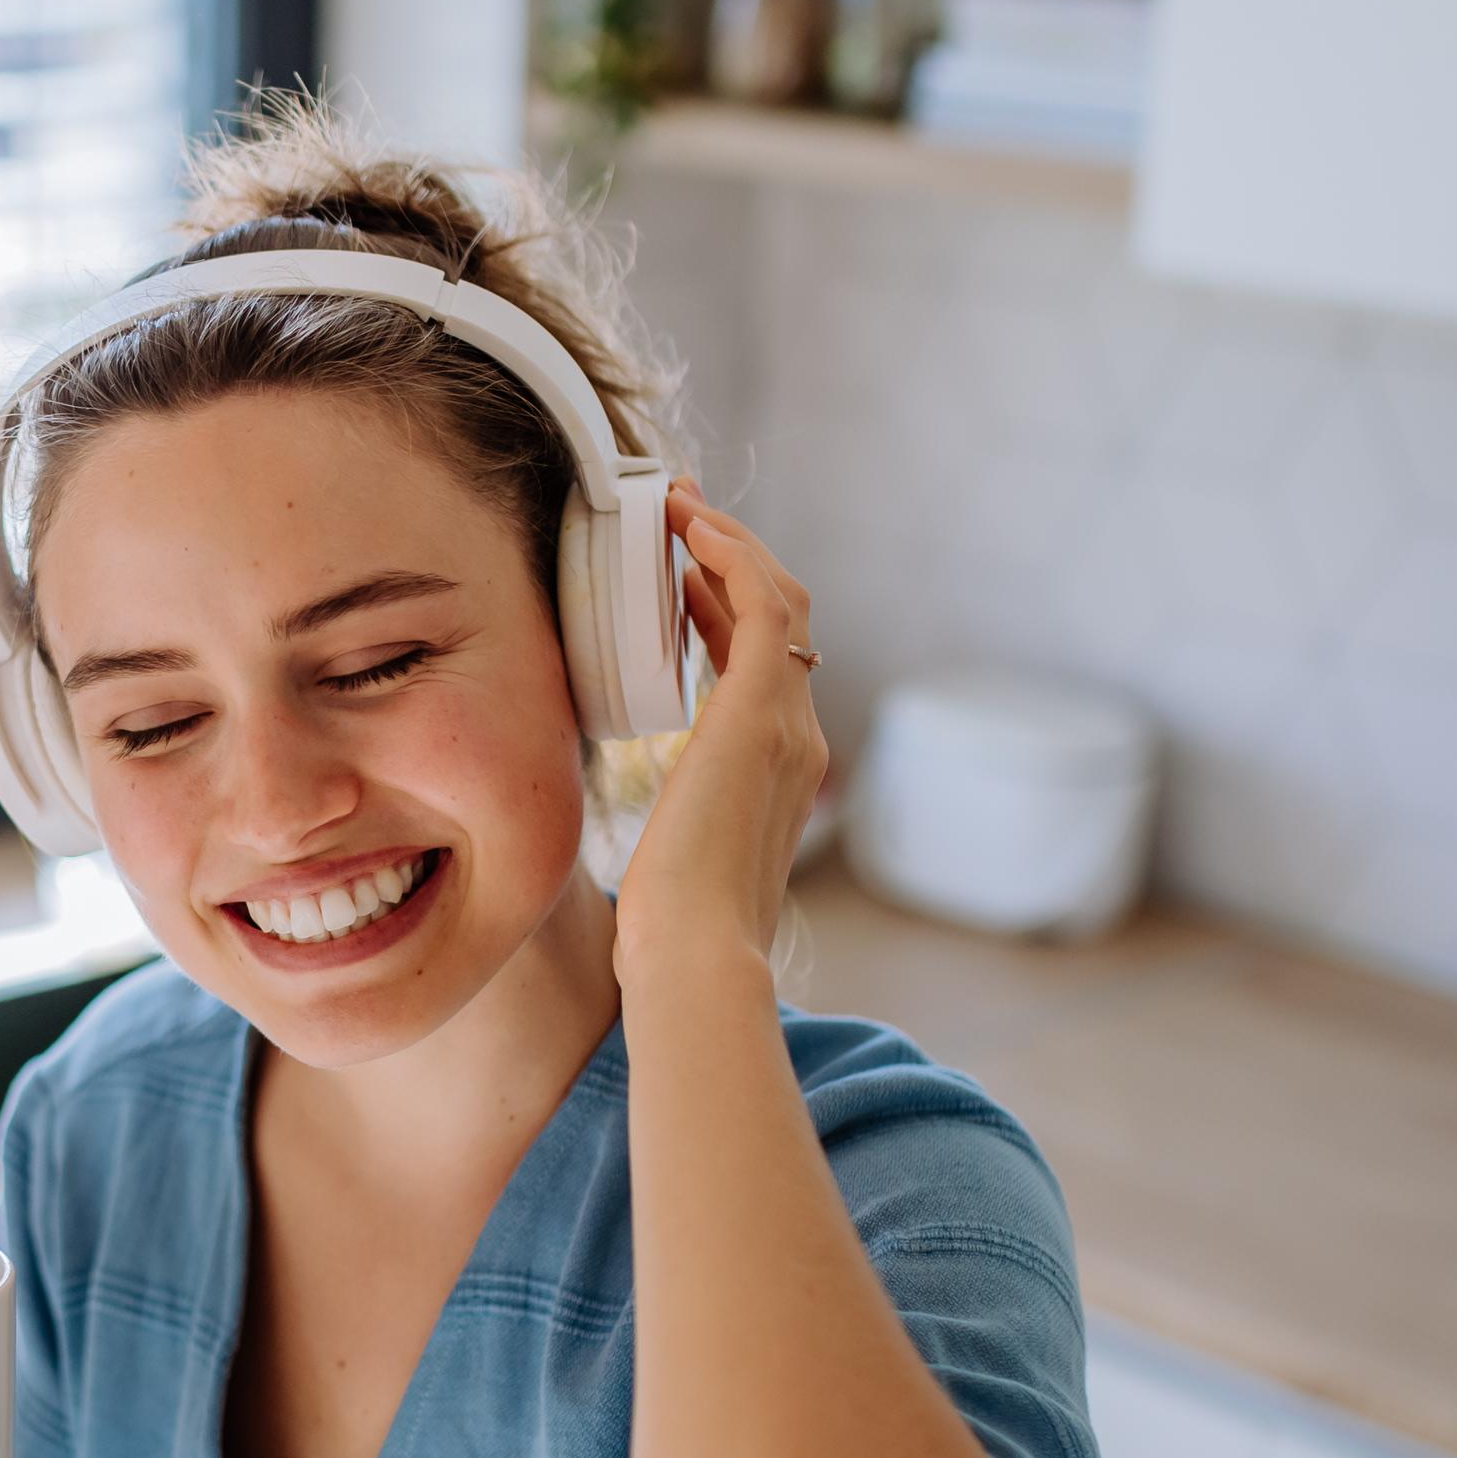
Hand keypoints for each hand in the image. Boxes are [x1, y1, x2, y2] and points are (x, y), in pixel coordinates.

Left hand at [611, 478, 829, 981]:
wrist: (694, 954)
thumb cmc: (672, 928)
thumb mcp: (677, 855)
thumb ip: (680, 819)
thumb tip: (658, 822)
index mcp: (780, 767)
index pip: (765, 659)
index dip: (726, 602)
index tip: (680, 567)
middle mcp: (798, 736)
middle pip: (781, 616)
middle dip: (732, 555)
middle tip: (680, 511)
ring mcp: (787, 722)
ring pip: (777, 598)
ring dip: (727, 541)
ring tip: (678, 503)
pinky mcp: (760, 713)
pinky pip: (762, 604)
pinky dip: (732, 556)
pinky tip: (693, 529)